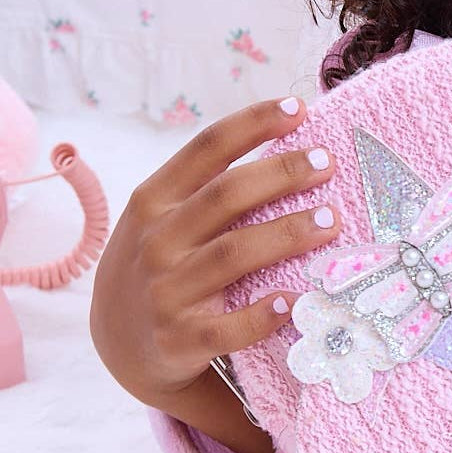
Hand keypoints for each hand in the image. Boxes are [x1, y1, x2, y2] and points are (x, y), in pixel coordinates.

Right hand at [89, 97, 341, 409]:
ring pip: (233, 254)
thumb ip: (211, 186)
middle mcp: (156, 241)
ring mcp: (166, 292)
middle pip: (226, 196)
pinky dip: (262, 315)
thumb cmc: (163, 262)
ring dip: (287, 234)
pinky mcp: (179, 339)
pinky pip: (227, 328)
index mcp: (154, 200)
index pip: (206, 149)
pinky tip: (295, 301)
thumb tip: (293, 146)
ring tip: (332, 220)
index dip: (253, 124)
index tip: (298, 108)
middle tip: (327, 164)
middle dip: (282, 174)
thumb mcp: (165, 217)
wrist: (119, 344)